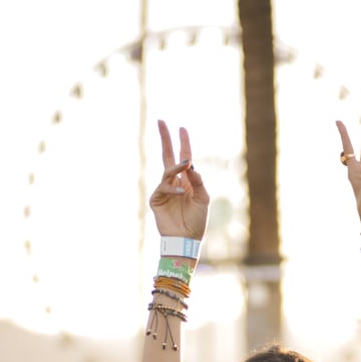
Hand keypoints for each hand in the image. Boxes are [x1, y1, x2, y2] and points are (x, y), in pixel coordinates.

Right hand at [149, 120, 209, 239]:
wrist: (186, 240)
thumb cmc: (197, 222)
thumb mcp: (204, 199)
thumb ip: (198, 181)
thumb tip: (190, 165)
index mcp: (187, 181)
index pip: (184, 158)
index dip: (183, 143)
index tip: (181, 127)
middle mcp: (175, 183)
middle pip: (167, 156)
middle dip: (165, 139)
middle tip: (161, 121)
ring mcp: (164, 190)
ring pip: (167, 171)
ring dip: (177, 166)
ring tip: (186, 163)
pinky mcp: (157, 200)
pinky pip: (164, 188)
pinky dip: (173, 189)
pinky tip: (181, 194)